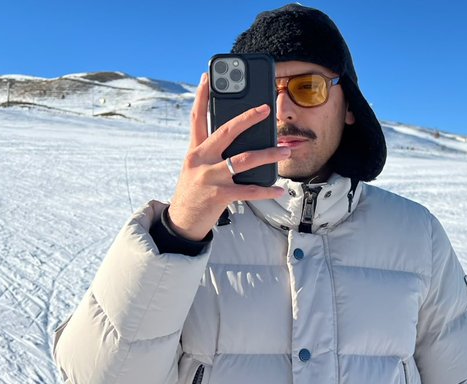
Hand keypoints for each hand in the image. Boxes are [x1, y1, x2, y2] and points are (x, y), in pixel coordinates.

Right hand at [167, 73, 291, 241]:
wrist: (182, 223)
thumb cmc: (193, 194)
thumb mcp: (195, 169)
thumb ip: (211, 153)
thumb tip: (239, 143)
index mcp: (194, 151)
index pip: (196, 118)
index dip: (201, 97)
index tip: (207, 77)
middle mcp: (201, 160)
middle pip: (226, 131)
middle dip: (248, 118)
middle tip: (266, 109)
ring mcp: (210, 177)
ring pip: (244, 160)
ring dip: (268, 154)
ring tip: (285, 151)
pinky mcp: (219, 195)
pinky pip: (248, 191)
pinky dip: (266, 190)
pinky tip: (278, 189)